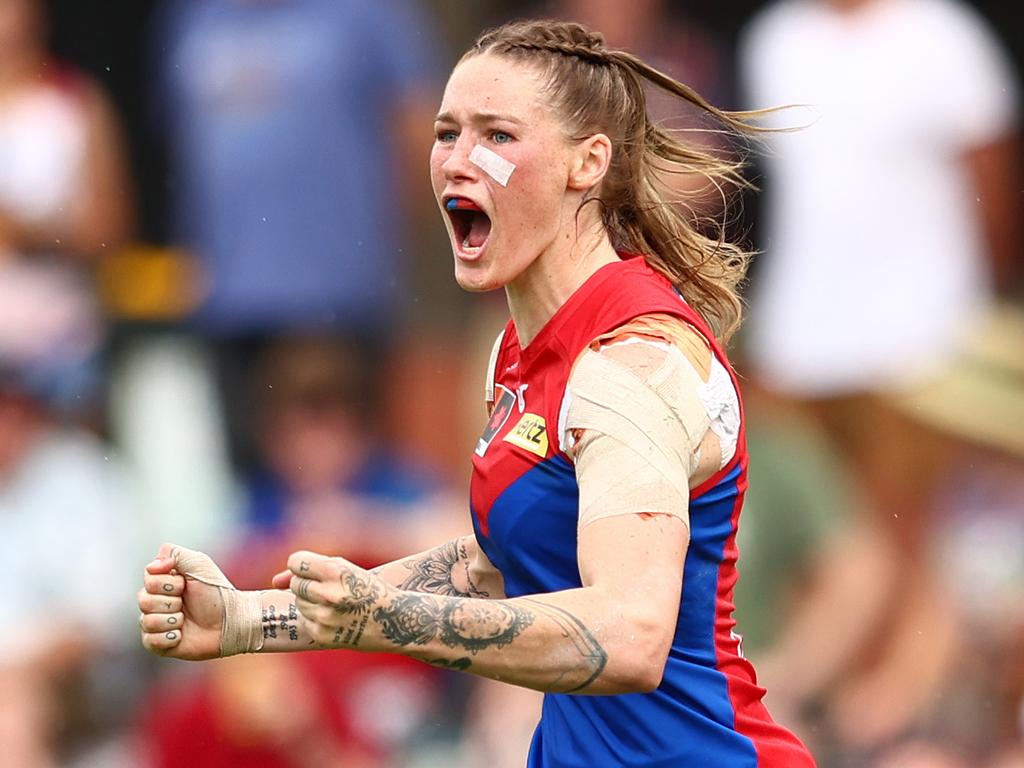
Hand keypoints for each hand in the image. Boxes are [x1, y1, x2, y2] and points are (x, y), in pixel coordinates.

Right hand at [137, 543, 224, 659]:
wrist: (231, 621)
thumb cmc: (217, 592)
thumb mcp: (199, 564)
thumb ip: (174, 554)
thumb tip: (152, 565)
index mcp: (164, 582)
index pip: (148, 578)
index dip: (167, 582)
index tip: (185, 583)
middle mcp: (157, 602)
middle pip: (143, 600)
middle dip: (171, 601)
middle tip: (187, 603)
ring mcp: (157, 623)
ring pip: (146, 621)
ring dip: (172, 619)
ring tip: (186, 619)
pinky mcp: (160, 644)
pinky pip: (149, 640)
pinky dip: (168, 637)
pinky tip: (182, 634)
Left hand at [272, 551, 391, 648]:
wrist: (395, 621)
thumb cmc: (367, 589)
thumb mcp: (344, 570)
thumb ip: (308, 570)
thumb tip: (273, 582)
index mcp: (335, 571)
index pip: (296, 562)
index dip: (304, 565)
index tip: (314, 570)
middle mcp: (328, 594)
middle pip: (296, 584)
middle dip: (308, 584)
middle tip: (330, 589)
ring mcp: (324, 617)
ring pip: (299, 603)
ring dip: (311, 602)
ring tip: (335, 604)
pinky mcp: (322, 635)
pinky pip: (304, 621)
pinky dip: (315, 618)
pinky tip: (335, 618)